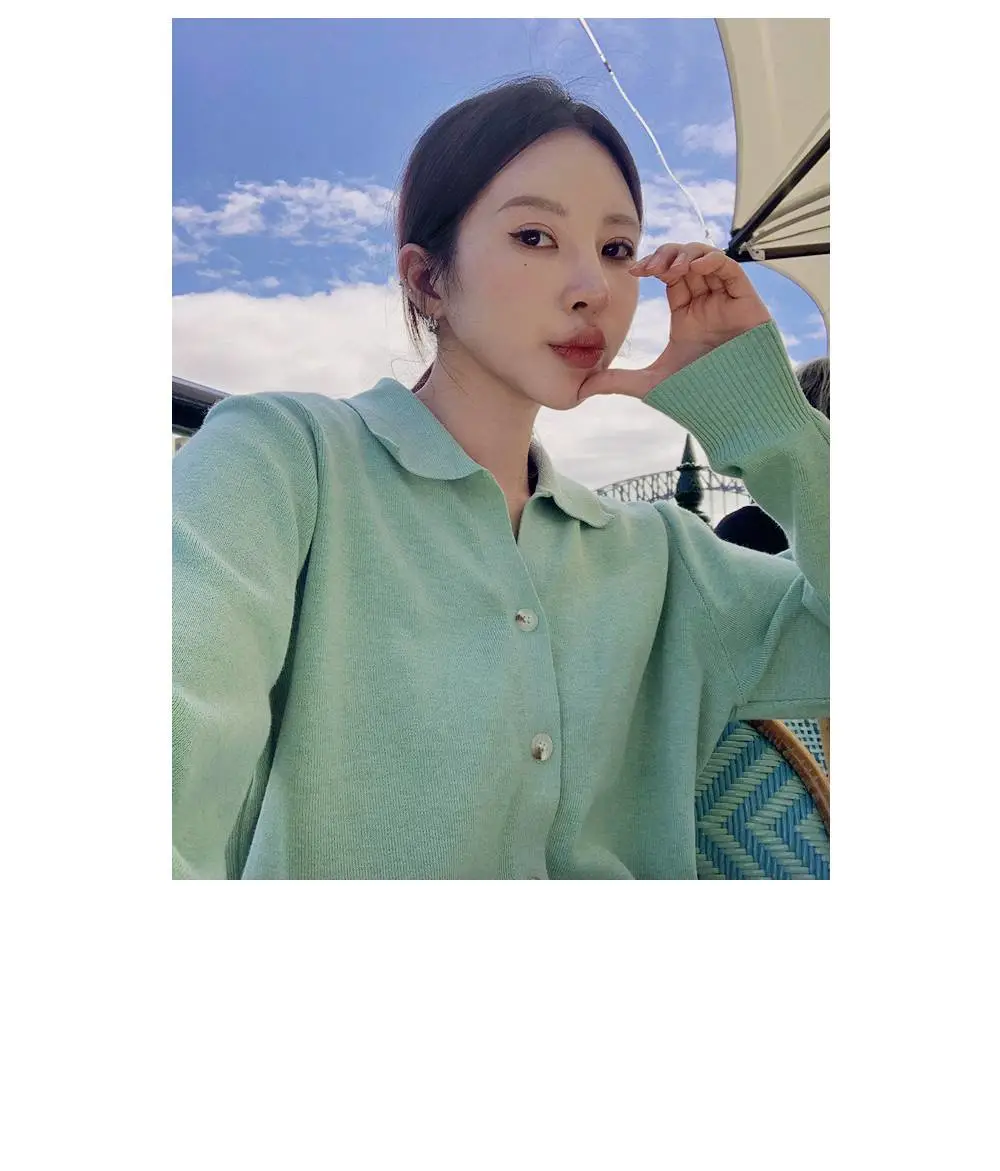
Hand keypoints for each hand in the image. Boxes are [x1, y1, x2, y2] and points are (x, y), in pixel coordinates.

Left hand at [579, 241, 771, 400]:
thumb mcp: (650, 385)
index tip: (633, 271)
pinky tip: (695, 267)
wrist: (735, 411)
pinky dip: (714, 260)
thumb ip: (616, 382)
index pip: (670, 277)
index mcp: (687, 316)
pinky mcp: (747, 303)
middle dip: (667, 256)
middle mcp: (708, 304)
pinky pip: (732, 269)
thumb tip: (580, 390)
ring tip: (671, 268)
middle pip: (688, 261)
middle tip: (649, 267)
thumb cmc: (700, 398)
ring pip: (709, 259)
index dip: (653, 266)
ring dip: (687, 254)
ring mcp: (727, 302)